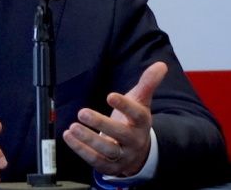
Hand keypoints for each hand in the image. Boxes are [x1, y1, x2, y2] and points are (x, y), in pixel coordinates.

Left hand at [62, 62, 167, 177]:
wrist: (139, 152)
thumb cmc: (134, 121)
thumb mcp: (141, 101)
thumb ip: (147, 83)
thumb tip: (160, 65)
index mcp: (142, 123)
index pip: (137, 115)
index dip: (124, 105)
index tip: (110, 95)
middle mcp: (133, 141)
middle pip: (120, 134)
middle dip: (101, 124)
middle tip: (82, 112)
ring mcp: (122, 155)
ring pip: (107, 150)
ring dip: (88, 140)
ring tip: (73, 127)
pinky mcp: (110, 166)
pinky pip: (96, 161)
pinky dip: (81, 150)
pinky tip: (69, 137)